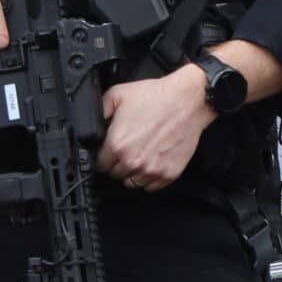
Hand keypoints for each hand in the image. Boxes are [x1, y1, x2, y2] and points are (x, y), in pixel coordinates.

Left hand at [96, 67, 217, 192]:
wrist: (187, 101)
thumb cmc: (156, 96)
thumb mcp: (117, 95)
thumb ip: (100, 111)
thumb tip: (94, 125)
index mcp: (117, 145)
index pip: (100, 165)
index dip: (103, 158)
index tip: (108, 153)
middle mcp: (132, 161)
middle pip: (114, 175)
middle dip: (117, 165)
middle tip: (125, 152)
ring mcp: (152, 170)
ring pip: (132, 183)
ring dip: (132, 174)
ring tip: (138, 158)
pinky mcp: (169, 174)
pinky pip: (151, 187)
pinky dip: (149, 179)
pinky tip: (151, 164)